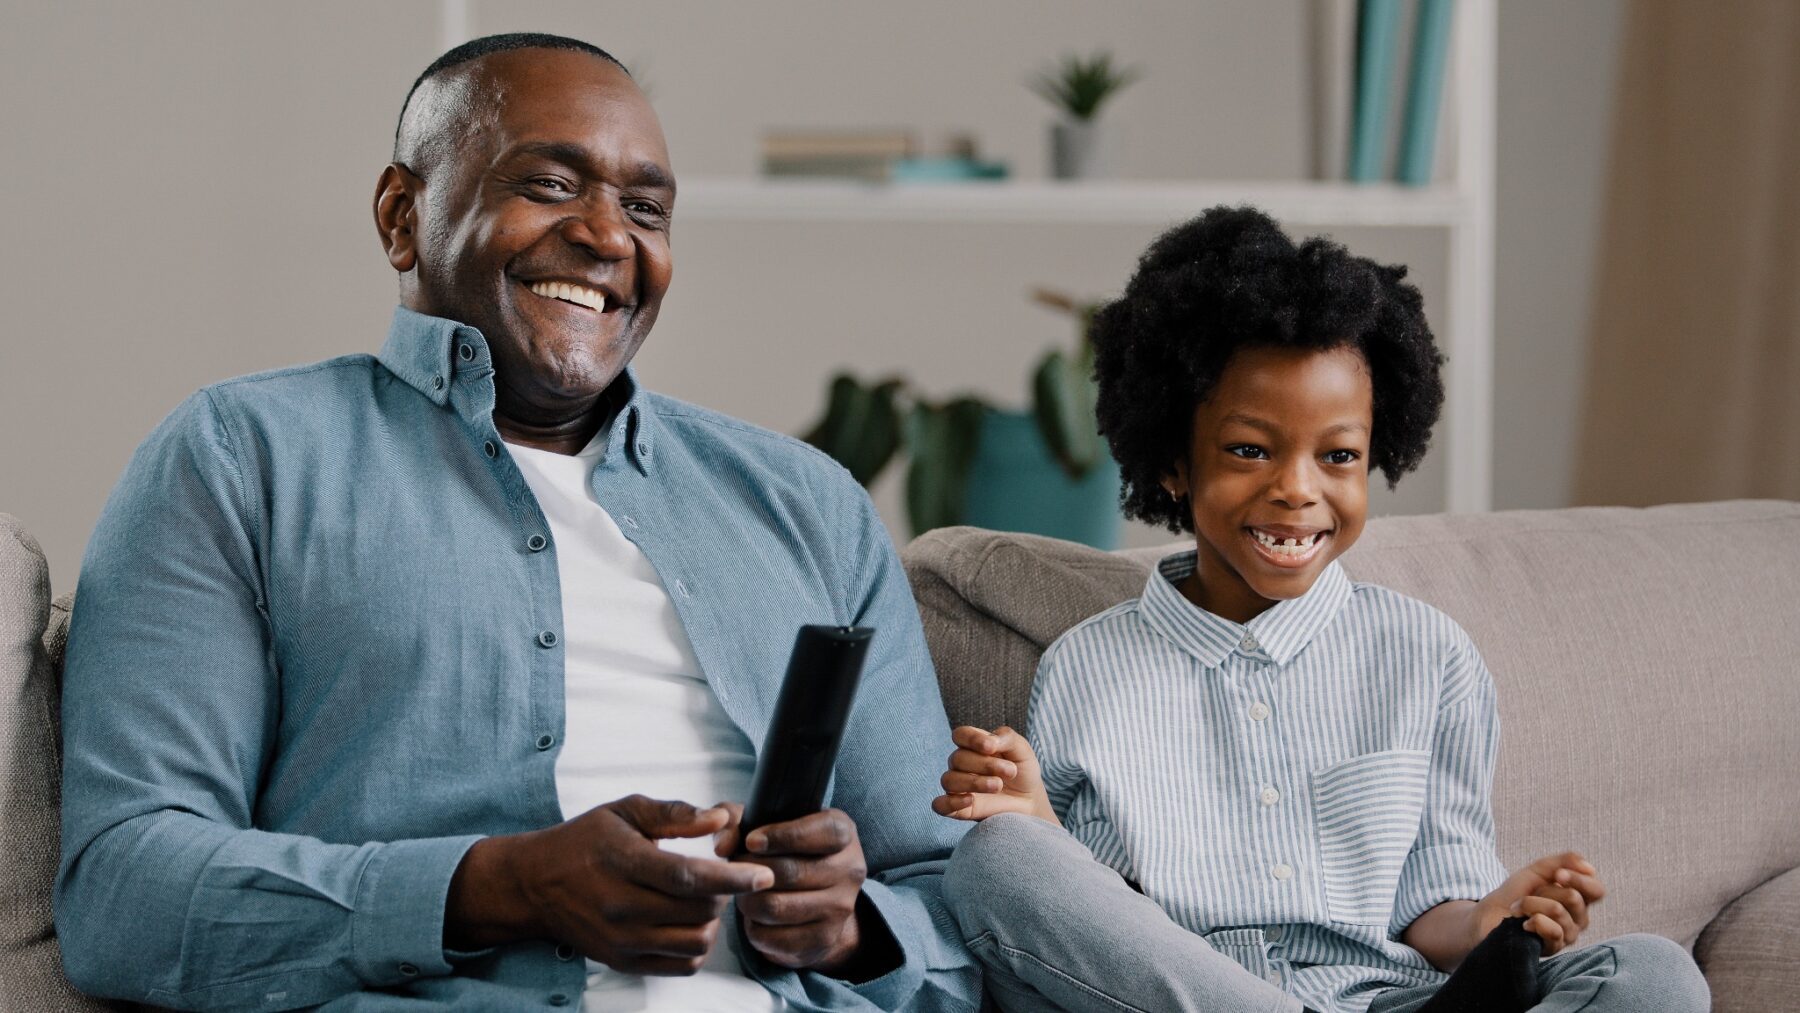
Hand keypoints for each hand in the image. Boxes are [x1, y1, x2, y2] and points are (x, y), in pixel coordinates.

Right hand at [455, 795, 774, 974]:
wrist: (534, 885)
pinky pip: (680, 966)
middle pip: (700, 912)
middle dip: (726, 893)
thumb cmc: (584, 842)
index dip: (733, 877)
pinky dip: (696, 947)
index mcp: (625, 864)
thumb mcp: (626, 811)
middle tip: (725, 876)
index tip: (761, 873)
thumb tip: (722, 817)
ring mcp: (622, 940)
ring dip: (713, 921)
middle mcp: (622, 908)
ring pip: (695, 943)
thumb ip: (676, 813)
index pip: (690, 878)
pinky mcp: (623, 962)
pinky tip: (690, 923)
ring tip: (706, 899)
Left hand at [713, 804, 869, 973]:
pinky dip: (753, 927)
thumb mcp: (766, 823)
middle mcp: (850, 869)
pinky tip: (755, 916)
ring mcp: (840, 907)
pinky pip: (773, 937)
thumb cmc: (786, 851)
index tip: (752, 841)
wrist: (815, 899)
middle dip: (751, 871)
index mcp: (843, 832)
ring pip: (776, 906)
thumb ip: (737, 820)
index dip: (783, 836)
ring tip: (743, 892)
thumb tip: (722, 846)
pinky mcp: (823, 938)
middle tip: (736, 870)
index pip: (823, 832)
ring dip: (748, 900)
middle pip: (789, 872)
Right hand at [930, 725, 1058, 824]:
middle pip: (957, 758)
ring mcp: (958, 787)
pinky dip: (951, 802)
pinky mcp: (958, 809)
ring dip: (974, 782)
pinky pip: (940, 805)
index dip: (971, 739)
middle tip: (1010, 771)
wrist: (1030, 801)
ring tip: (998, 785)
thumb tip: (988, 741)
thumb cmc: (1023, 771)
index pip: (960, 735)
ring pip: (948, 780)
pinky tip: (970, 800)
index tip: (990, 747)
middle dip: (985, 764)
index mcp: (974, 745)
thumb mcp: (1022, 749)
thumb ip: (1007, 738)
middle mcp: (961, 765)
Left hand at [1476, 852, 1605, 955]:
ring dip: (1530, 903)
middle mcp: (1579, 919)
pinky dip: (1532, 920)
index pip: (1597, 890)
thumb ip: (1563, 862)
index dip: (1578, 878)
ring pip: (1557, 910)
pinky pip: (1551, 930)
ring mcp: (1568, 935)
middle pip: (1573, 897)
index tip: (1557, 873)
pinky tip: (1523, 924)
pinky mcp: (1553, 948)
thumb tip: (1589, 867)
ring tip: (1520, 908)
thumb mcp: (1538, 871)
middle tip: (1531, 895)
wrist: (1489, 915)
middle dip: (1543, 889)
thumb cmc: (1516, 893)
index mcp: (1579, 899)